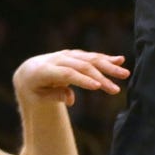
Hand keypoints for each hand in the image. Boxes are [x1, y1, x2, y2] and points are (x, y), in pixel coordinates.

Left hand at [13, 50, 129, 106]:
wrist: (29, 71)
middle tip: (116, 90)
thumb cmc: (33, 89)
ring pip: (89, 59)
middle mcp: (58, 59)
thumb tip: (70, 99)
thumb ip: (53, 96)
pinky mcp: (74, 55)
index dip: (83, 80)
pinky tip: (120, 60)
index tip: (99, 87)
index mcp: (45, 70)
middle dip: (101, 77)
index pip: (67, 74)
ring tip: (125, 73)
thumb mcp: (37, 97)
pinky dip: (105, 58)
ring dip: (108, 66)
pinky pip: (91, 56)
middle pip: (82, 66)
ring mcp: (67, 55)